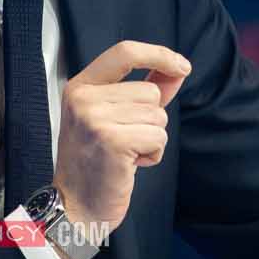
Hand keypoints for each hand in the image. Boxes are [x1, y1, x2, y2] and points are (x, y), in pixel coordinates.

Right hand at [53, 40, 189, 231]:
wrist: (76, 206)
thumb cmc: (96, 163)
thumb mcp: (113, 119)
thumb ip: (144, 91)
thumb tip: (177, 69)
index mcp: (80, 87)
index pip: (124, 52)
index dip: (159, 54)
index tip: (182, 65)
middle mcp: (83, 98)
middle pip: (150, 92)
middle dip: (151, 120)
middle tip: (124, 141)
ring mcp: (94, 118)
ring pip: (158, 116)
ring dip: (151, 139)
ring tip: (126, 154)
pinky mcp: (111, 140)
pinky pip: (158, 137)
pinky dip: (152, 154)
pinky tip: (130, 165)